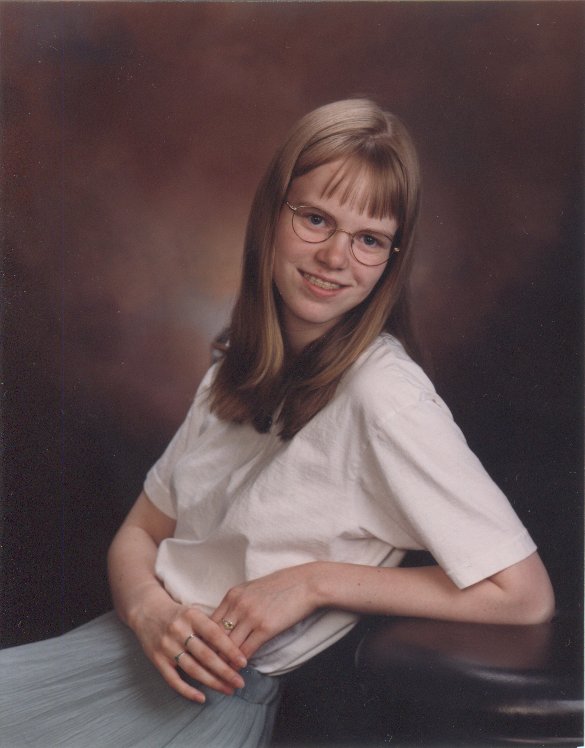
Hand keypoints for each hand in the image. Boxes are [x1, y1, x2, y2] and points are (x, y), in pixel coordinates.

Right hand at [129, 584, 247, 702]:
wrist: (147, 611)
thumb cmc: (178, 614)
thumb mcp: (194, 613)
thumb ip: (210, 628)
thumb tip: (234, 649)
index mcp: (191, 616)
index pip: (214, 635)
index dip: (230, 649)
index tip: (243, 663)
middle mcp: (179, 631)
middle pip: (205, 655)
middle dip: (225, 671)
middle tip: (239, 682)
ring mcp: (167, 646)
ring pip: (193, 669)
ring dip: (212, 682)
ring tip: (228, 690)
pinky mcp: (157, 660)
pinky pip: (174, 679)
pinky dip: (188, 691)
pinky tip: (202, 698)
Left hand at [210, 564, 319, 659]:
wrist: (307, 584)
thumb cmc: (282, 586)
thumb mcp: (253, 589)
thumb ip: (238, 603)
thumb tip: (227, 620)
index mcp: (233, 594)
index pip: (209, 622)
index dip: (205, 640)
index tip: (204, 652)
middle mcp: (238, 605)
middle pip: (215, 636)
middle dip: (210, 654)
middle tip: (207, 668)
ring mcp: (251, 616)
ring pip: (228, 646)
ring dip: (224, 662)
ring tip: (221, 675)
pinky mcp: (265, 628)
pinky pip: (246, 650)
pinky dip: (240, 662)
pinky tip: (239, 669)